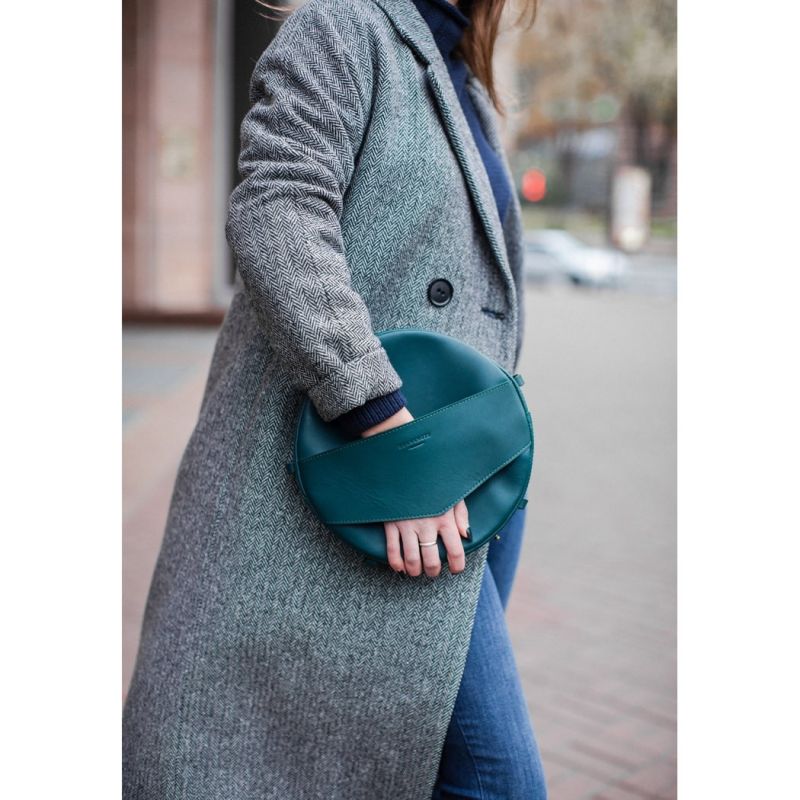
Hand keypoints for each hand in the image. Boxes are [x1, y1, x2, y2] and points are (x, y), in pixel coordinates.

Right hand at [360, 407, 469, 576]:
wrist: (405, 463)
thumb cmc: (433, 478)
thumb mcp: (452, 492)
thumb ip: (461, 515)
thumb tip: (466, 536)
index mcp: (445, 519)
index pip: (456, 552)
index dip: (457, 566)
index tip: (456, 569)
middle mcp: (426, 525)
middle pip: (431, 561)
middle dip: (433, 571)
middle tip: (433, 571)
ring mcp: (406, 526)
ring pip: (411, 561)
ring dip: (415, 571)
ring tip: (417, 571)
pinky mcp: (390, 524)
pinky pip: (392, 552)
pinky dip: (396, 564)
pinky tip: (400, 567)